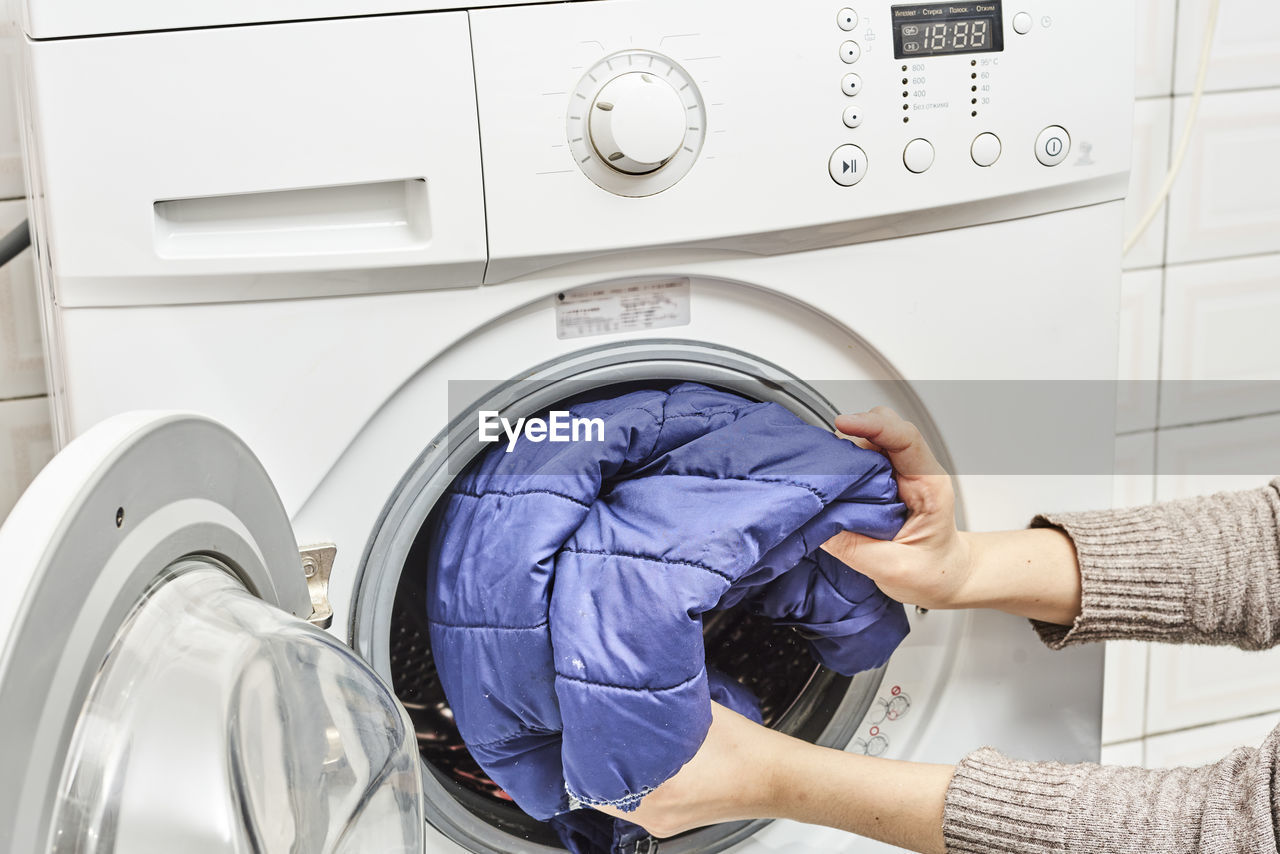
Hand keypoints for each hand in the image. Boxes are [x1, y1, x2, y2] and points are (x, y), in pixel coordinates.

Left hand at [594, 701, 953, 853]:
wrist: (781, 776)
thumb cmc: (744, 747)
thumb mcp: (694, 709)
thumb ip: (659, 695)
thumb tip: (633, 665)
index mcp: (653, 791)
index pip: (586, 780)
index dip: (574, 752)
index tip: (568, 728)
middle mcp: (653, 813)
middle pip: (598, 789)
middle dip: (589, 758)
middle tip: (582, 728)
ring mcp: (664, 820)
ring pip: (618, 796)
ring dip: (611, 769)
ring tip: (608, 739)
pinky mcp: (675, 820)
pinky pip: (639, 800)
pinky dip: (633, 779)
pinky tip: (640, 756)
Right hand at [823, 407, 1082, 624]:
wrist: (944, 580)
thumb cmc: (933, 572)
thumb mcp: (894, 568)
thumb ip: (854, 548)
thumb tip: (817, 523)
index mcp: (929, 485)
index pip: (905, 438)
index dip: (873, 425)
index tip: (844, 424)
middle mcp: (914, 472)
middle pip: (882, 430)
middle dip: (851, 436)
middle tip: (825, 459)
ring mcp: (897, 475)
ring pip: (867, 442)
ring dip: (844, 452)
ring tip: (827, 475)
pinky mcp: (881, 482)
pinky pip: (859, 461)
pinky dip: (841, 466)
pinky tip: (831, 482)